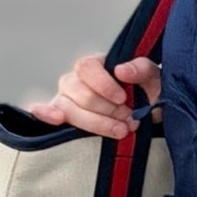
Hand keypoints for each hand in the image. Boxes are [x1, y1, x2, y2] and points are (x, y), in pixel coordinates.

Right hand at [27, 53, 161, 138]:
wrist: (150, 117)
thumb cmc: (148, 95)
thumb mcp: (153, 78)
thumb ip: (142, 69)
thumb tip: (122, 70)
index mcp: (97, 66)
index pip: (86, 67)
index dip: (102, 84)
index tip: (122, 98)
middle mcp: (77, 80)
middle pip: (78, 92)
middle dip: (106, 110)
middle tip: (128, 118)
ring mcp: (67, 99)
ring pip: (67, 107)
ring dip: (94, 122)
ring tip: (119, 130)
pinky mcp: (62, 116)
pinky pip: (42, 111)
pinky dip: (45, 114)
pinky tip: (56, 119)